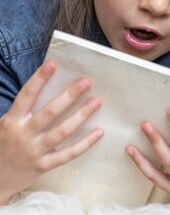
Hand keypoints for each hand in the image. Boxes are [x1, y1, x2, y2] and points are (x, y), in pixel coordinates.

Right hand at [0, 61, 103, 203]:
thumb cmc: (5, 144)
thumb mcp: (8, 124)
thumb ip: (25, 110)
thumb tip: (51, 87)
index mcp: (13, 120)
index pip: (26, 95)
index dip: (39, 79)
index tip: (52, 64)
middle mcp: (23, 134)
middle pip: (50, 112)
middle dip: (69, 95)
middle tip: (87, 82)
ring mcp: (34, 151)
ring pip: (62, 132)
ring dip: (81, 115)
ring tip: (97, 101)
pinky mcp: (43, 166)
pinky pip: (68, 154)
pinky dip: (85, 143)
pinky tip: (99, 132)